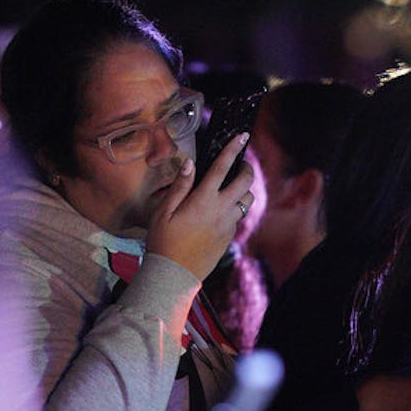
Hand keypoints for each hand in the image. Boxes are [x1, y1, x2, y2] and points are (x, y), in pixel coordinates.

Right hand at [146, 134, 255, 279]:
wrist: (175, 274)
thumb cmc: (163, 241)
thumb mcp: (164, 211)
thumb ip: (180, 186)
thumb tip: (190, 164)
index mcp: (204, 200)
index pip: (222, 167)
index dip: (233, 149)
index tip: (242, 136)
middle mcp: (221, 210)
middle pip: (245, 183)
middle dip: (247, 169)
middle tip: (242, 164)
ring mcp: (228, 225)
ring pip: (247, 202)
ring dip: (244, 191)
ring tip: (233, 187)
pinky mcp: (229, 238)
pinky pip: (238, 218)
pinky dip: (234, 209)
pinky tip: (221, 211)